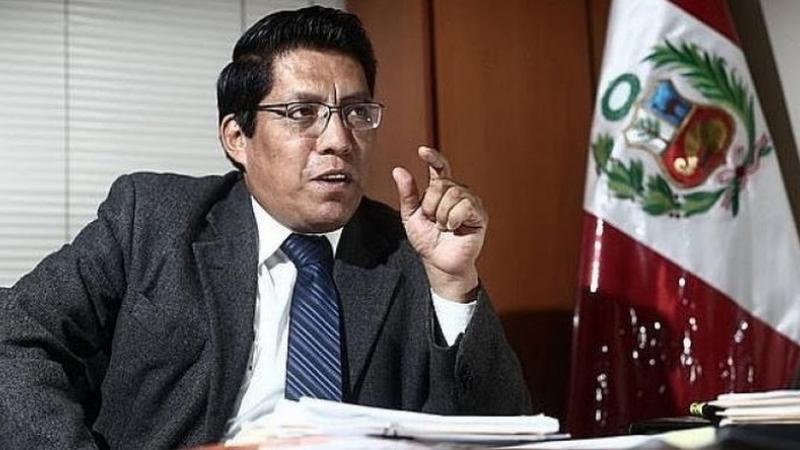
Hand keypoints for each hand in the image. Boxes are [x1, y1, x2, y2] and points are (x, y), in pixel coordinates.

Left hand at [392, 146, 486, 301]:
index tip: (422, 151)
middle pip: (442, 183)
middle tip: (433, 221)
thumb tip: (399, 170)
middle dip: (431, 204)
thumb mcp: (410, 216)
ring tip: (443, 227)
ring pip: (454, 193)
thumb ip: (407, 193)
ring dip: (442, 214)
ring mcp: (471, 203)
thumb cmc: (427, 241)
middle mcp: (458, 192)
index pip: (440, 167)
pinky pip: (465, 206)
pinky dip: (453, 219)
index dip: (433, 157)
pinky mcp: (480, 215)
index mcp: (441, 191)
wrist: (439, 264)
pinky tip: (454, 228)